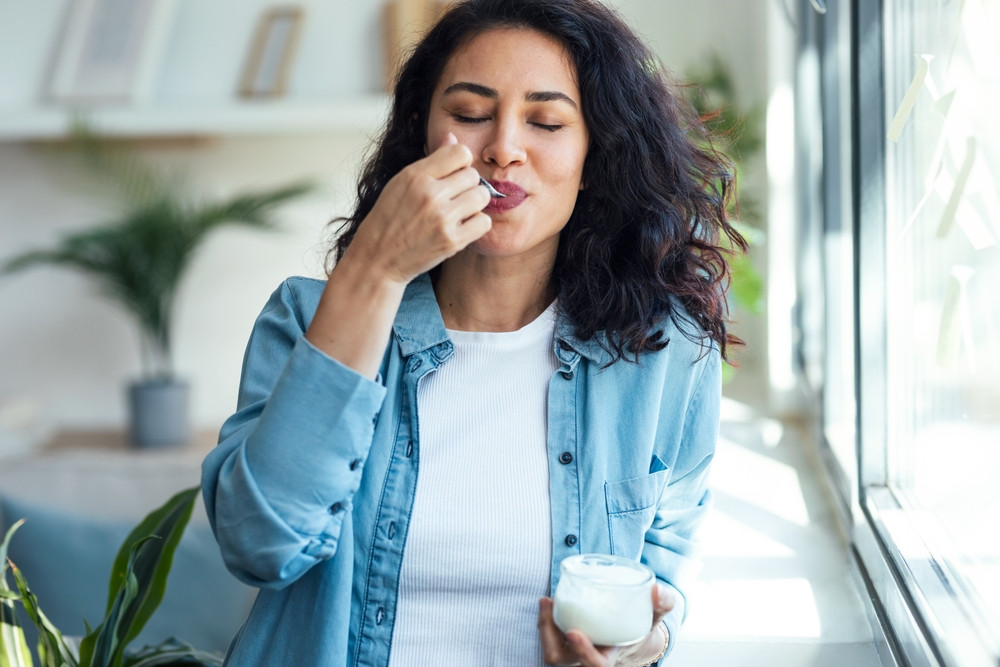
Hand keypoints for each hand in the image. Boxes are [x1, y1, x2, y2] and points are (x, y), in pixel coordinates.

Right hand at [344, 132, 491, 284]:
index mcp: (415, 175)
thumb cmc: (390, 218)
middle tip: (453, 198)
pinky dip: (476, 224)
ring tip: (459, 211)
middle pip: (473, 175)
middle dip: (467, 185)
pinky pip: (484, 222)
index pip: (460, 152)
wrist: (378, 259)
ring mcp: (442, 219)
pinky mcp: (452, 241)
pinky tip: (462, 227)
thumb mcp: (401, 183)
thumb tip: (453, 137)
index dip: (461, 163)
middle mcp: (429, 194)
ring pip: (482, 196)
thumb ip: (431, 162)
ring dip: (474, 204)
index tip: (453, 176)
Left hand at [538, 584, 673, 666]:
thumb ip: (662, 604)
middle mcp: (587, 659)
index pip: (595, 665)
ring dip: (543, 626)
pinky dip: (545, 621)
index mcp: (608, 658)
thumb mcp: (654, 615)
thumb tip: (657, 591)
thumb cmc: (639, 623)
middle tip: (548, 603)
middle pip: (560, 659)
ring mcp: (572, 653)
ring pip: (550, 650)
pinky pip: (548, 638)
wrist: (626, 630)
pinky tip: (548, 602)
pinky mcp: (563, 642)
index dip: (583, 652)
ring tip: (547, 600)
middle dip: (548, 635)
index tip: (573, 631)